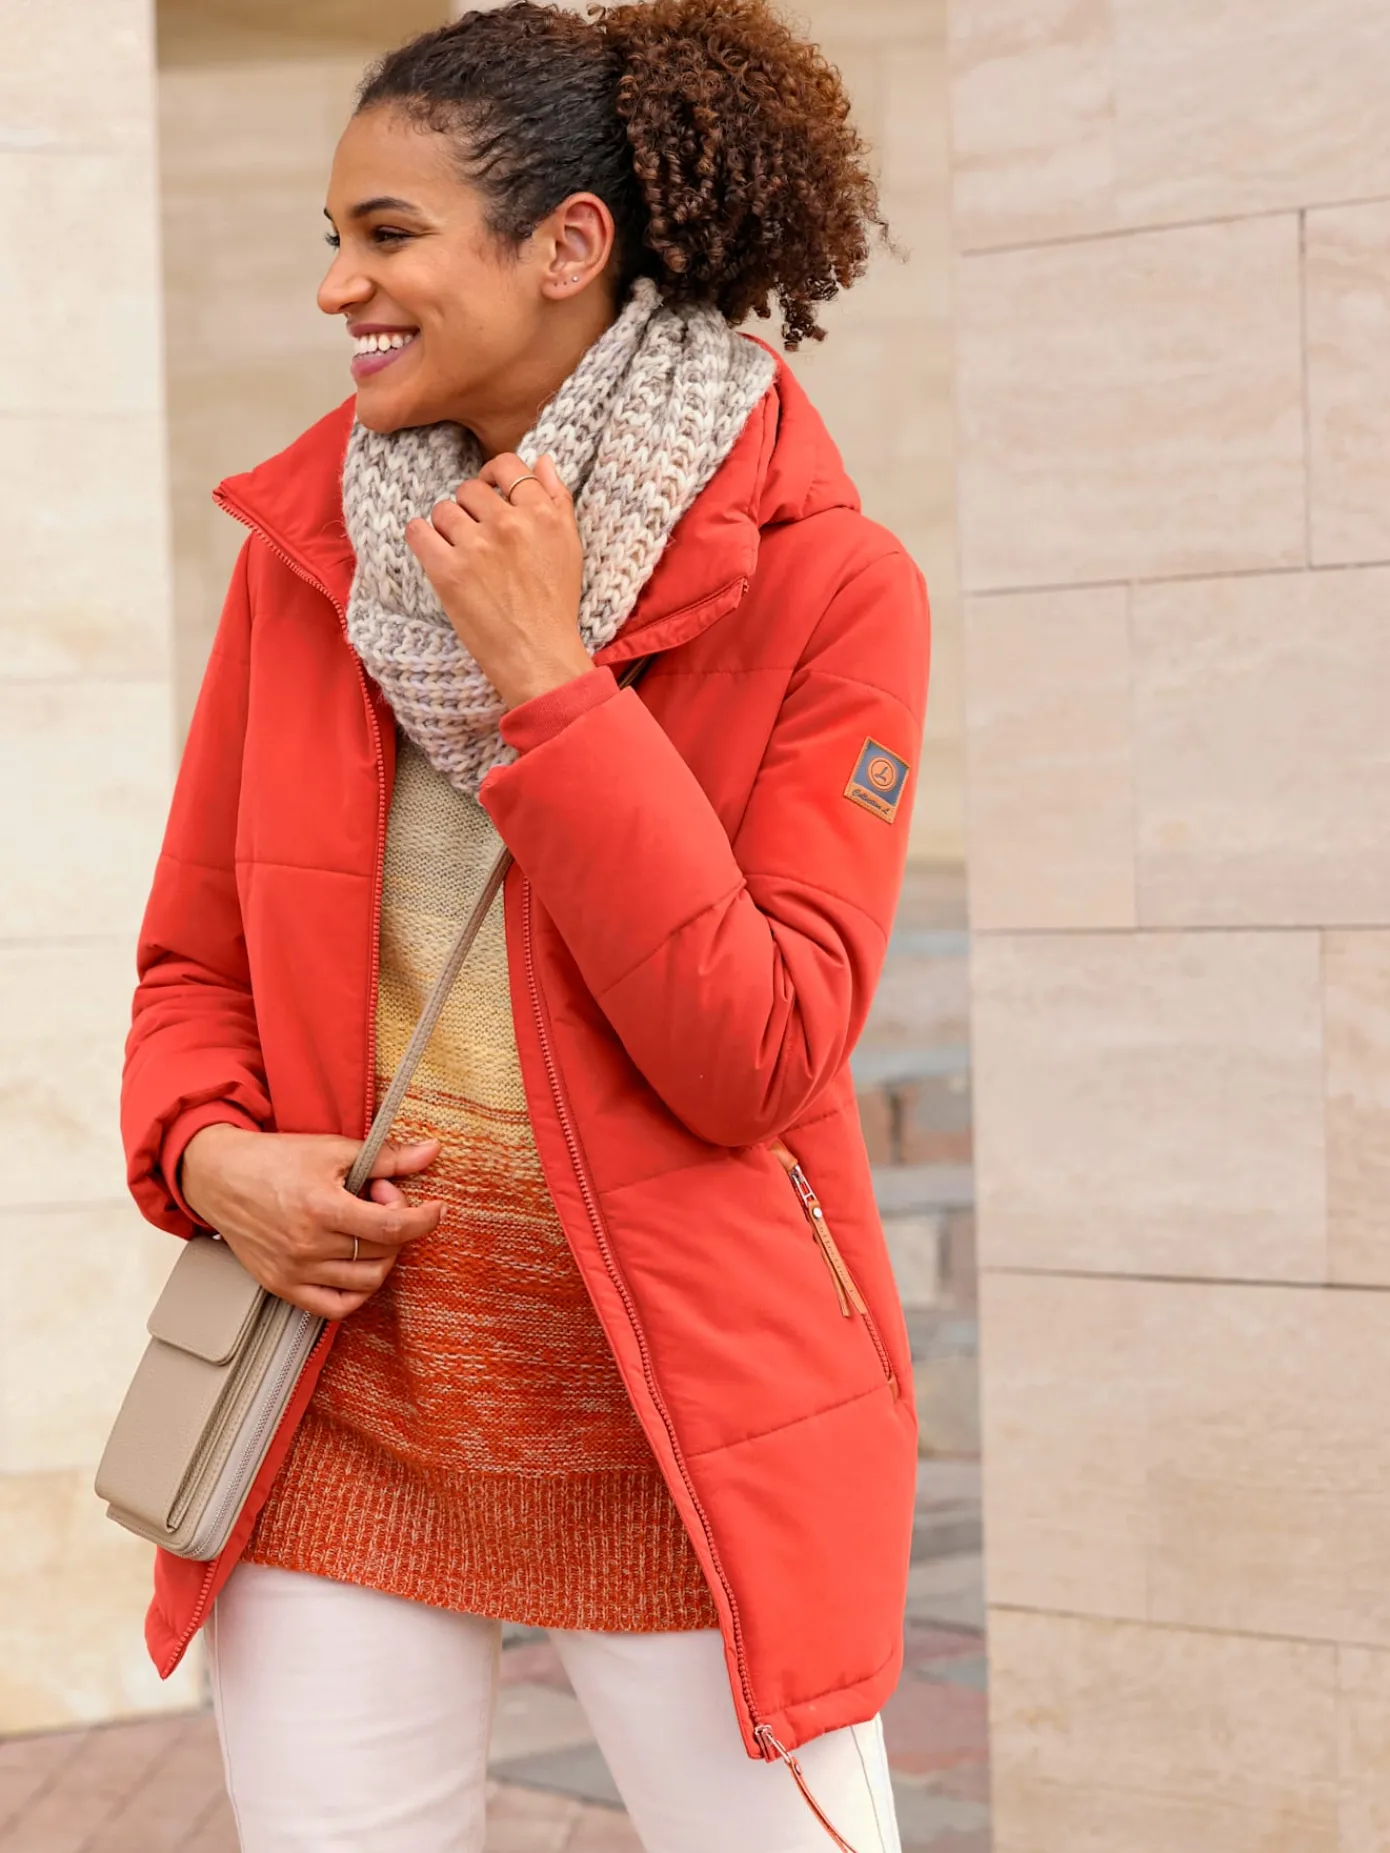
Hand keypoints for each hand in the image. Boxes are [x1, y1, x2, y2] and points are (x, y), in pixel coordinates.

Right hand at [179, 1124, 444, 1320]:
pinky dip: (356, 1291)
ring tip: (364, 1227)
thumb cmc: (273, 1160)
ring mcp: (294, 1272)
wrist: (219, 1178)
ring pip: (366, 1282)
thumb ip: (387, 1157)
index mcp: (322, 1207)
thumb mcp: (333, 1149)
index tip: (435, 1210)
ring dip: (381, 1256)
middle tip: (379, 1200)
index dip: (424, 1219)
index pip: (393, 1227)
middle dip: (397, 1225)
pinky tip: (356, 1263)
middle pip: (383, 1253)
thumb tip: (431, 1151)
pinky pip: (334, 1308)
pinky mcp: (281, 1287)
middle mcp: (308, 1246)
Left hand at [405, 452, 593, 709]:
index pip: (506, 465)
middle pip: (469, 488)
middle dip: (469, 509)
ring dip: (447, 528)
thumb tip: (541, 459)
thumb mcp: (569, 546)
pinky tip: (435, 555)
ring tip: (461, 555)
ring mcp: (477, 546)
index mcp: (543, 513)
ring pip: (443, 510)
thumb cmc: (556, 605)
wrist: (538, 656)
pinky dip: (421, 539)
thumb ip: (557, 498)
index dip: (492, 477)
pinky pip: (418, 532)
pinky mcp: (448, 571)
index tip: (488, 495)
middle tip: (477, 538)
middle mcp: (510, 523)